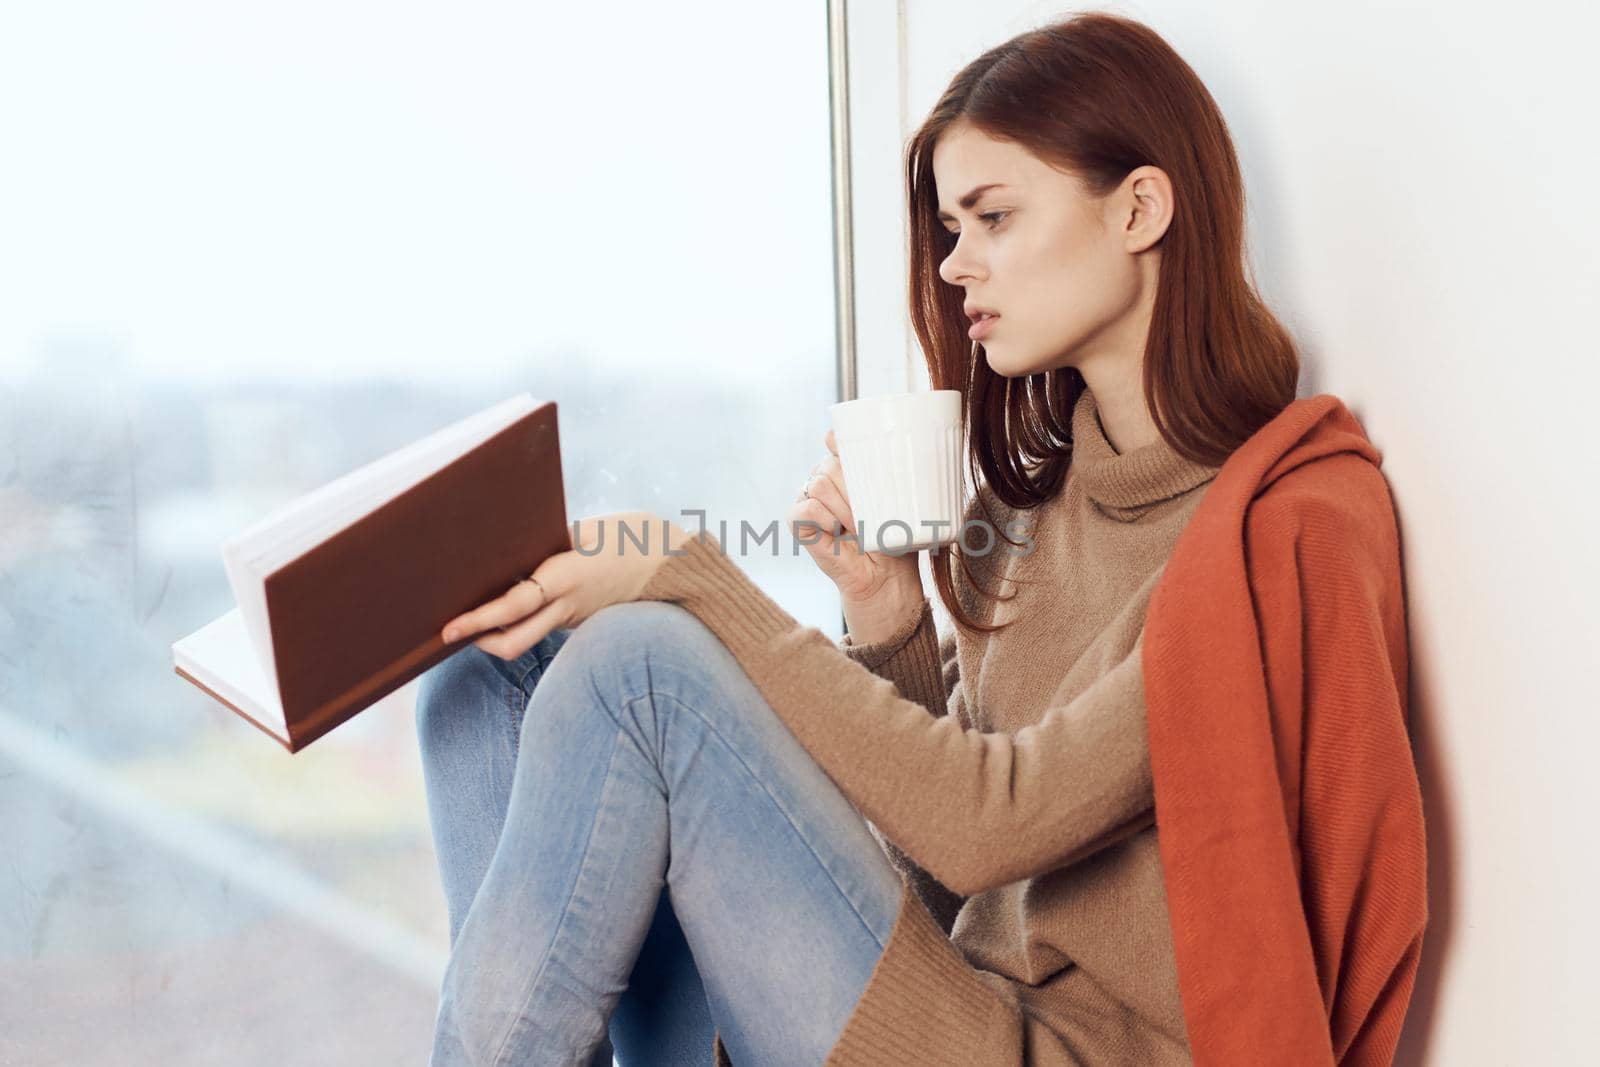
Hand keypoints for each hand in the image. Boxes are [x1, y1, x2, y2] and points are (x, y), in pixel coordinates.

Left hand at [440, 510, 691, 659]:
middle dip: (478, 640)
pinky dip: (518, 623)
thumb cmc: (625, 536)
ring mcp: (573, 617)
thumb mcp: (583, 531)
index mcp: (565, 577)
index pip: (512, 607)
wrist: (671, 562)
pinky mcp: (578, 620)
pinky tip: (501, 612)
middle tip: (449, 635)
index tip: (449, 628)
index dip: (476, 620)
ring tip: (470, 625)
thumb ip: (547, 542)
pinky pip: (540, 627)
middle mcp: (566, 605)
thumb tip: (507, 544)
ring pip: (525, 640)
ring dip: (496, 636)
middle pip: (513, 641)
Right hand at [789, 428, 922, 612]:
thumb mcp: (899, 501)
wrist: (886, 577)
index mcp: (847, 470)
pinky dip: (826, 519)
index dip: (837, 439)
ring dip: (843, 507)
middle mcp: (825, 481)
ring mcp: (809, 500)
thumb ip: (890, 475)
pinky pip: (806, 508)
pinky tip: (837, 532)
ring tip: (858, 527)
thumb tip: (895, 453)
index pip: (835, 440)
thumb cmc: (895, 539)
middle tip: (870, 514)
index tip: (847, 446)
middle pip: (830, 464)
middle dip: (853, 488)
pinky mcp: (798, 523)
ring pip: (819, 484)